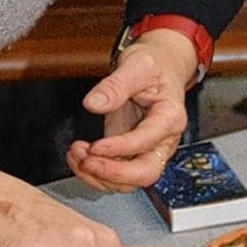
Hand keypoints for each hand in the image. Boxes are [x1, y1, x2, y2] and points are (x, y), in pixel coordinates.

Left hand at [67, 28, 197, 192]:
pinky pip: (116, 175)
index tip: (95, 146)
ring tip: (76, 154)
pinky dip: (94, 172)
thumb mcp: (137, 65)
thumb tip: (93, 103)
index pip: (147, 141)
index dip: (120, 148)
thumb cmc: (154, 65)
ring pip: (129, 181)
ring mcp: (147, 150)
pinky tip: (78, 157)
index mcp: (170, 117)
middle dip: (113, 174)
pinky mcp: (130, 153)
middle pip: (146, 173)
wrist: (159, 67)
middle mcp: (162, 140)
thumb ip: (116, 85)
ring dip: (99, 175)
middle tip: (86, 161)